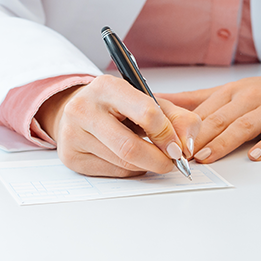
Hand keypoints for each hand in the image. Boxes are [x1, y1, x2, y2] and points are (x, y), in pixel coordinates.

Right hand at [37, 75, 200, 177]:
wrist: (76, 111)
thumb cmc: (116, 106)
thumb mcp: (148, 101)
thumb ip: (176, 117)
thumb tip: (188, 145)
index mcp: (106, 87)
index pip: (146, 113)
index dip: (168, 134)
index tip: (179, 147)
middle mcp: (84, 109)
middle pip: (130, 147)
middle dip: (158, 160)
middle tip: (172, 162)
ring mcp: (73, 135)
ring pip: (123, 164)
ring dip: (146, 165)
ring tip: (150, 155)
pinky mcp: (71, 157)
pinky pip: (113, 173)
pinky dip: (130, 170)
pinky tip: (129, 159)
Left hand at [162, 63, 260, 162]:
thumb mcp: (232, 90)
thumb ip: (198, 98)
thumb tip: (161, 100)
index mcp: (231, 92)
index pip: (202, 111)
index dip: (181, 128)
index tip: (163, 142)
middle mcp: (249, 98)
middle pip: (219, 118)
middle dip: (196, 138)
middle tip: (177, 154)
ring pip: (244, 125)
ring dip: (223, 142)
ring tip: (206, 157)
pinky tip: (256, 155)